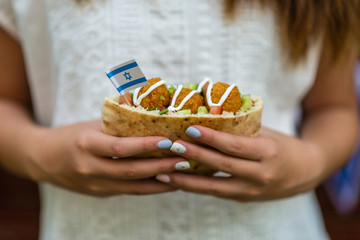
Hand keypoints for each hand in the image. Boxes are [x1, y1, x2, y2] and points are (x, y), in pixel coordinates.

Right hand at [25, 120, 185, 196]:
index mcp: (86, 145)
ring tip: (184, 173)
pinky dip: (151, 187)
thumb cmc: (71, 136)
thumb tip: (146, 99)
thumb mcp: (91, 123)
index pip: (119, 148)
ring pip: (134, 187)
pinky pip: (130, 191)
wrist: (42, 160)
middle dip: (161, 167)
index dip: (145, 147)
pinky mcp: (102, 193)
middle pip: (131, 172)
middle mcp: (90, 169)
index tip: (169, 141)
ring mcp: (96, 185)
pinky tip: (169, 181)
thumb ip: (118, 118)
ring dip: (161, 182)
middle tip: (186, 159)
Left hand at [156, 125, 324, 200]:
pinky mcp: (243, 198)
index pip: (234, 145)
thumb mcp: (266, 133)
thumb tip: (206, 116)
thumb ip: (240, 130)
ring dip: (187, 181)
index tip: (189, 128)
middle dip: (194, 156)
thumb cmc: (282, 145)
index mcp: (268, 153)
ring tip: (164, 173)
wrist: (305, 172)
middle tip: (171, 146)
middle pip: (221, 166)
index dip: (211, 138)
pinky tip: (179, 181)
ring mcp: (252, 191)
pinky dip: (197, 187)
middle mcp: (261, 175)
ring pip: (214, 187)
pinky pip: (216, 192)